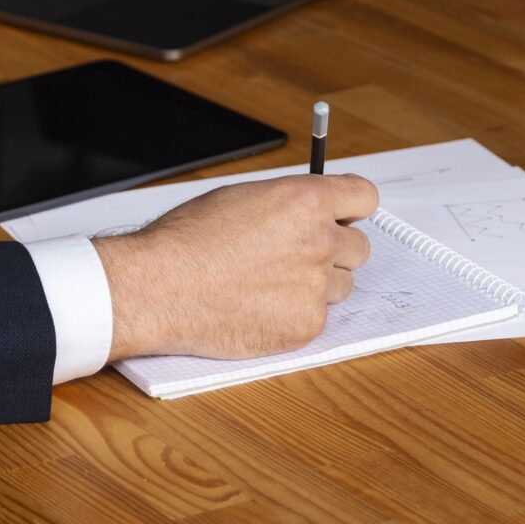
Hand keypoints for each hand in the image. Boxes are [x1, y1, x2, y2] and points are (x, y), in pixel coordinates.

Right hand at [92, 174, 377, 360]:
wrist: (160, 287)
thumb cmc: (187, 240)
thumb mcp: (241, 197)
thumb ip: (287, 203)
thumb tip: (308, 211)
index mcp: (306, 201)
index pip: (364, 197)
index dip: (351, 207)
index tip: (343, 214)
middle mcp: (320, 242)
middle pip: (359, 246)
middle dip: (335, 249)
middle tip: (298, 255)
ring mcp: (316, 288)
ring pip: (342, 285)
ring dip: (318, 284)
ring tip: (270, 283)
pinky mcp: (306, 325)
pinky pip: (318, 317)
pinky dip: (295, 314)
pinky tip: (260, 306)